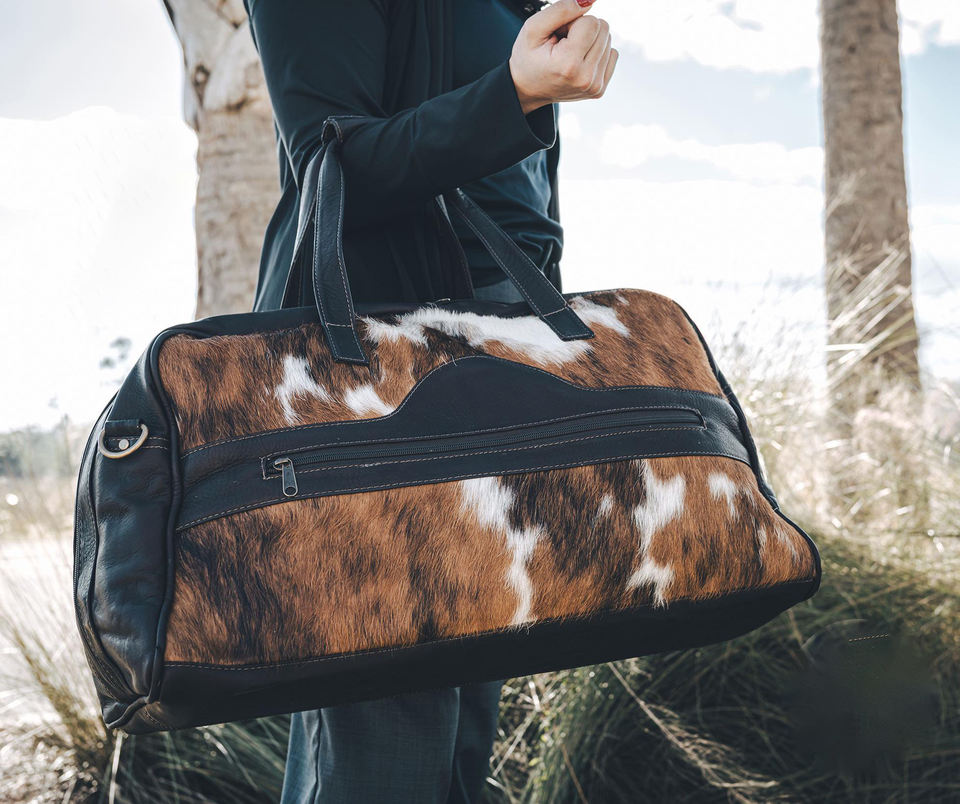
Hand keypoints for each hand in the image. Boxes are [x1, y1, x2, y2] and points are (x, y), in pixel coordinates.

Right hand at [509, 0, 618, 114]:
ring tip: (569, 54)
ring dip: (589, 42)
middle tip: (563, 45)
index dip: (573, 22)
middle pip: (603, 29)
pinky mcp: (600, 89)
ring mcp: (595, 86)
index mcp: (569, 65)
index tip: (559, 37)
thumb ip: (561, 9)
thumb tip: (589, 0)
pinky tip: (579, 62)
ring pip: (608, 40)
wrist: (527, 90)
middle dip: (583, 30)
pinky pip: (612, 54)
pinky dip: (596, 53)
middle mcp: (585, 78)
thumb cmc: (528, 58)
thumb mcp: (533, 28)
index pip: (592, 22)